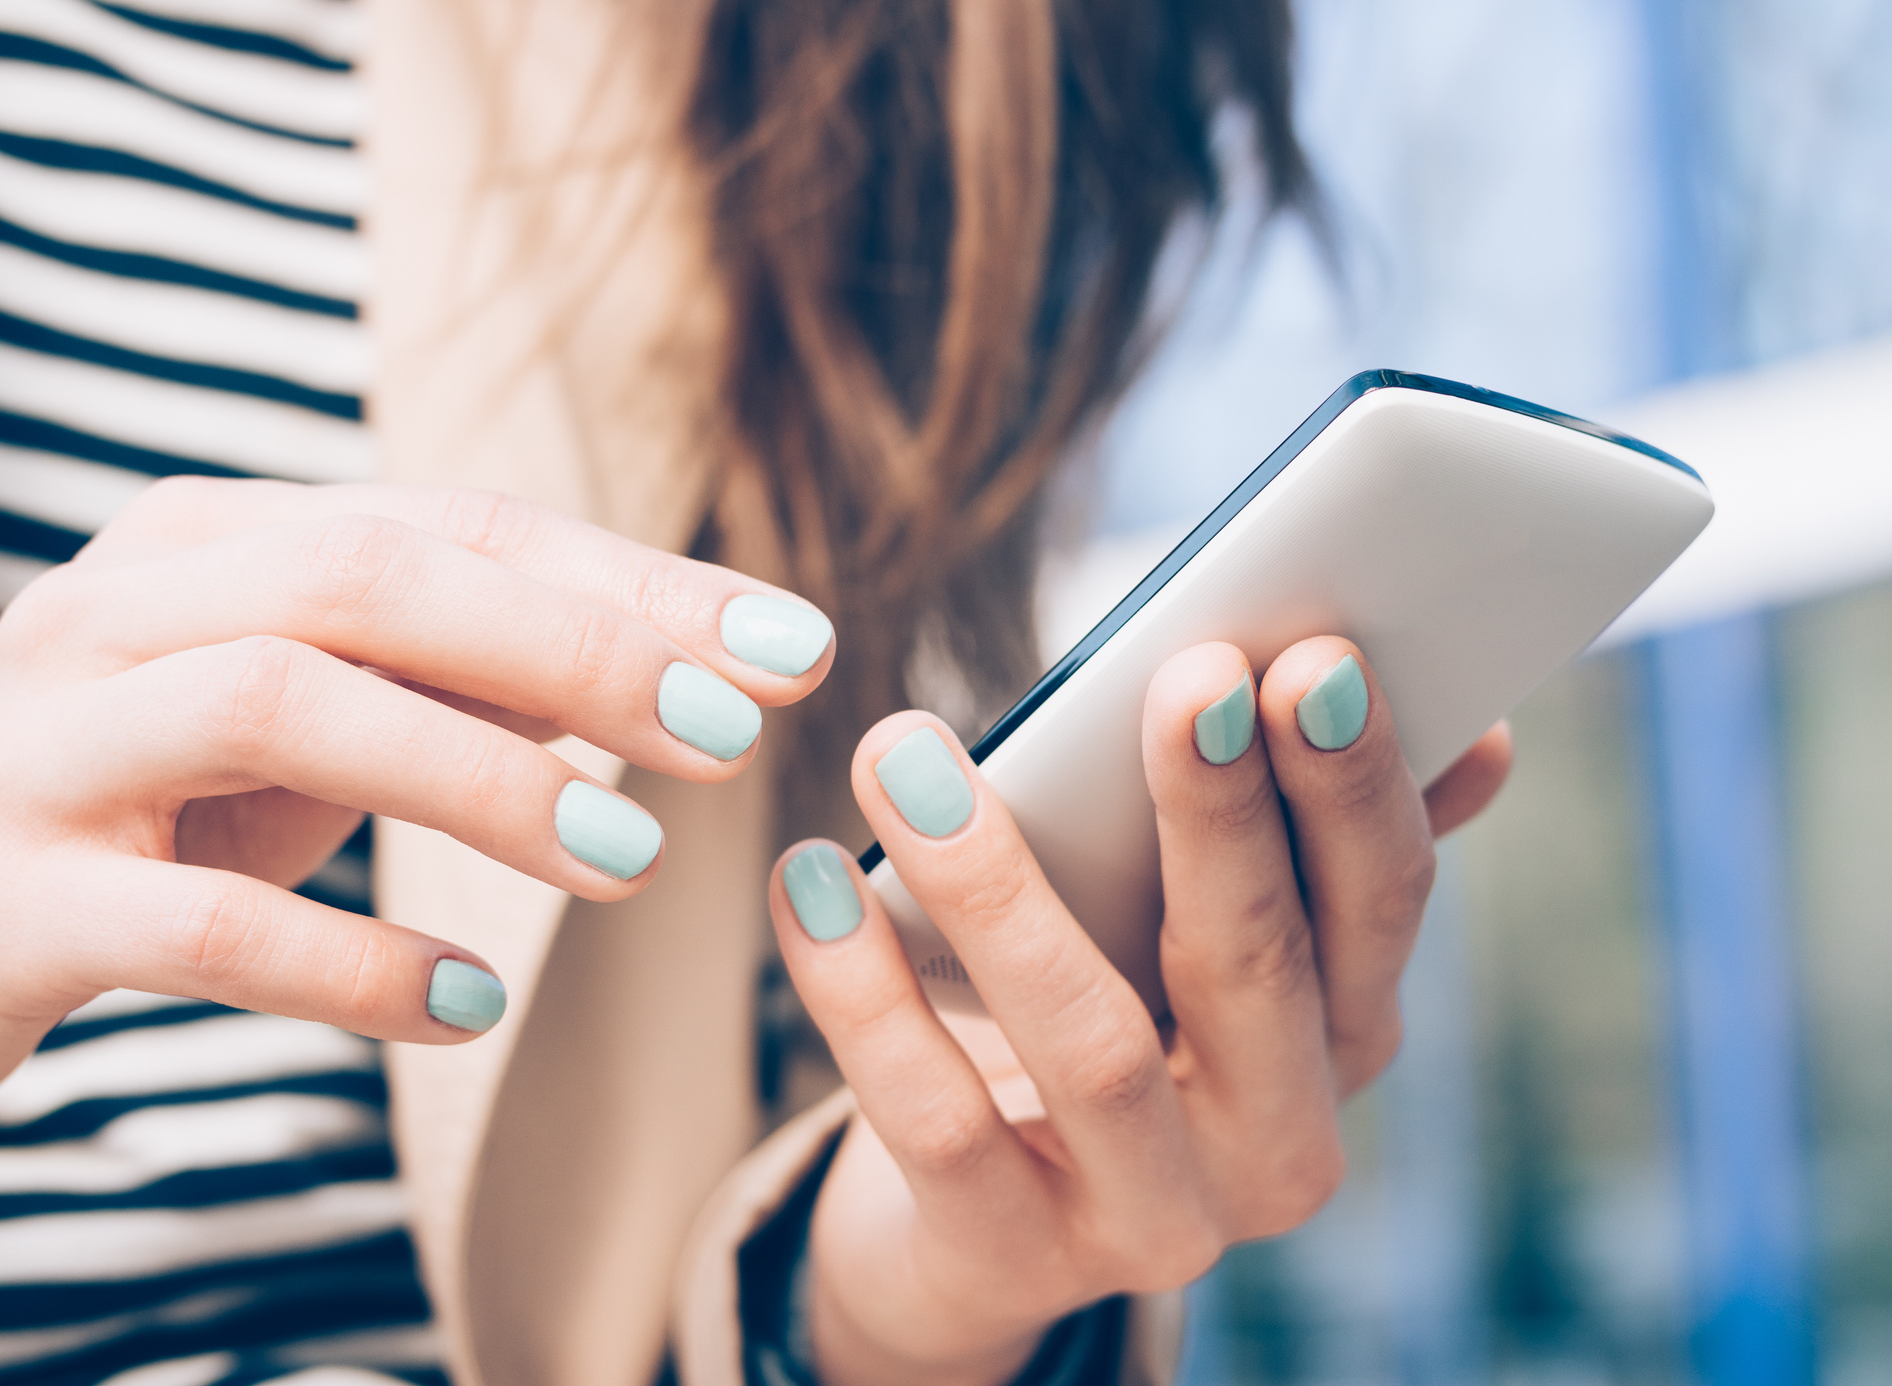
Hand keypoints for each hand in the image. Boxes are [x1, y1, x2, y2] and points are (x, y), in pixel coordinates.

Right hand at [0, 479, 833, 1117]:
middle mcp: (126, 604)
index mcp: (212, 538)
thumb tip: (685, 672)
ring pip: (284, 702)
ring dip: (483, 781)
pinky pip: (202, 921)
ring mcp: (56, 742)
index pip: (456, 523)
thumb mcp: (312, 720)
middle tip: (731, 738)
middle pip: (373, 578)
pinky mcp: (15, 897)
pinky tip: (473, 1003)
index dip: (633, 580)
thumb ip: (465, 681)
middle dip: (575, 649)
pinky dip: (355, 962)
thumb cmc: (145, 802)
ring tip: (631, 862)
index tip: (791, 647)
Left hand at [767, 637, 1510, 1385]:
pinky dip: (862, 992)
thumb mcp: (1205, 941)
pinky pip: (934, 1120)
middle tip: (1177, 675)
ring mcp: (1150, 1218)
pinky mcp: (1011, 1256)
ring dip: (997, 883)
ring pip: (1091, 1047)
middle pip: (1258, 968)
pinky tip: (808, 880)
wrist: (977, 1224)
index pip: (1377, 903)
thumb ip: (1306, 840)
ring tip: (901, 748)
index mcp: (1342, 1035)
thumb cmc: (1104, 1016)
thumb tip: (1474, 729)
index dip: (1351, 784)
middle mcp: (1277, 1143)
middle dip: (1222, 815)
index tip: (1312, 655)